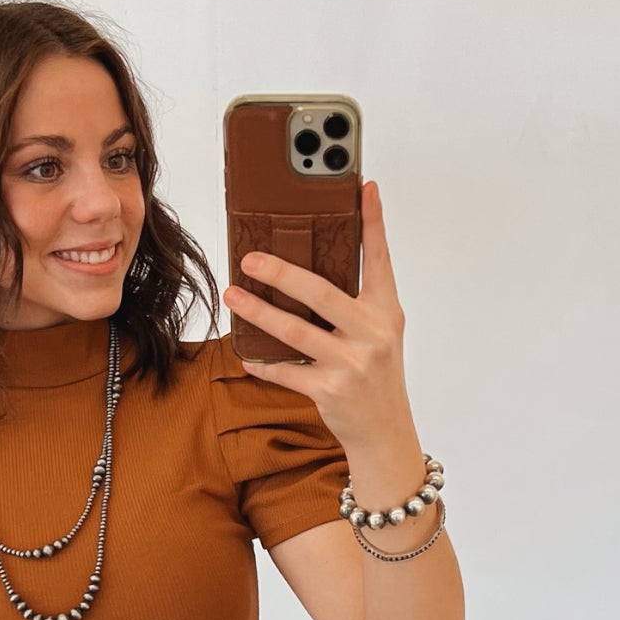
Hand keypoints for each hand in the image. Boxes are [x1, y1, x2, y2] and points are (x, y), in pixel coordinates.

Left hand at [222, 179, 411, 450]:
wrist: (385, 431)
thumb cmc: (376, 375)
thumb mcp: (379, 333)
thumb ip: (355, 302)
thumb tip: (306, 270)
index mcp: (386, 311)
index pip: (380, 258)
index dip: (373, 222)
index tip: (364, 188)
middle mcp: (372, 333)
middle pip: (321, 292)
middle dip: (281, 273)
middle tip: (249, 258)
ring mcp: (351, 363)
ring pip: (295, 331)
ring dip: (258, 312)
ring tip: (233, 295)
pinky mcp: (329, 391)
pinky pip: (287, 371)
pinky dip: (263, 363)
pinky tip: (246, 355)